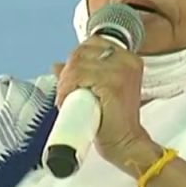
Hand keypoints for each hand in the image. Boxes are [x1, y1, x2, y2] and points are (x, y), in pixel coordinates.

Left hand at [52, 37, 153, 169]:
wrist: (125, 143)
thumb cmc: (114, 120)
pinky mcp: (113, 84)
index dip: (75, 59)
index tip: (70, 78)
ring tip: (66, 99)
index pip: (91, 44)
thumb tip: (57, 65)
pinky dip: (66, 89)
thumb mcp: (99, 90)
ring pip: (77, 65)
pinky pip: (78, 77)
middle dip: (67, 72)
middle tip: (65, 92)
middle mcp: (126, 61)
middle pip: (82, 53)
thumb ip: (81, 74)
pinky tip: (66, 101)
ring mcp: (121, 71)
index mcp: (127, 58)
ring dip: (65, 83)